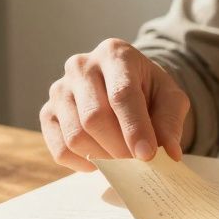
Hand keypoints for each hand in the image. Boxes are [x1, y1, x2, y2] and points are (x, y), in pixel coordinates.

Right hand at [40, 38, 190, 171]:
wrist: (124, 88)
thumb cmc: (148, 91)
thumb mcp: (170, 98)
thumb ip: (170, 121)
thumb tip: (169, 152)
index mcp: (114, 54)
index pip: (121, 94)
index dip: (135, 128)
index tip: (148, 155)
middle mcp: (81, 66)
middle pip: (94, 117)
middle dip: (119, 148)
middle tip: (137, 164)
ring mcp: (59, 89)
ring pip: (75, 136)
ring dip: (102, 157)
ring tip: (122, 161)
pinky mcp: (47, 113)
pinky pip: (60, 149)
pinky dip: (82, 164)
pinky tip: (101, 160)